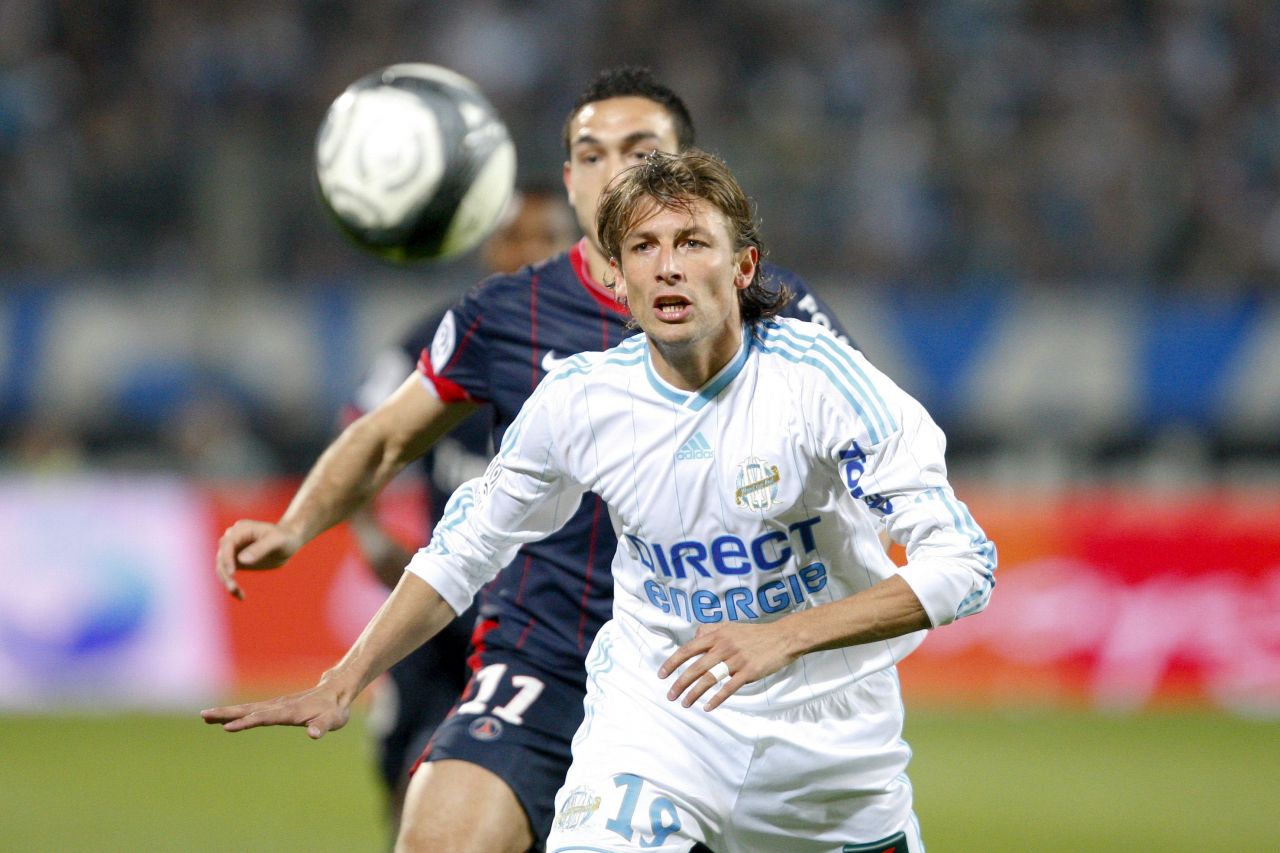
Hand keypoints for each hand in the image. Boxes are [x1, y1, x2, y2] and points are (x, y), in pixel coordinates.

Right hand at [200, 679, 350, 738]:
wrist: (336, 692)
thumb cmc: (334, 710)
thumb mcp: (333, 720)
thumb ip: (323, 727)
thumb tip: (313, 734)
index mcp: (290, 711)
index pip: (264, 717)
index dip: (247, 722)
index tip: (228, 727)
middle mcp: (279, 706)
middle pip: (249, 709)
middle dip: (227, 713)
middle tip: (204, 715)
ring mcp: (275, 706)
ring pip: (247, 708)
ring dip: (226, 713)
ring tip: (205, 717)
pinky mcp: (274, 707)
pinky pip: (251, 710)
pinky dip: (235, 713)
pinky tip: (222, 719)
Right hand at [215, 519, 303, 599]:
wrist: (289, 541)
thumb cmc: (285, 538)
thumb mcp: (277, 541)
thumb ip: (260, 548)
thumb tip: (242, 560)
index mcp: (242, 529)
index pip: (227, 544)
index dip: (227, 558)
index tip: (232, 573)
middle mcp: (234, 538)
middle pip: (221, 556)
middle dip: (225, 573)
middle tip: (234, 588)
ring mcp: (233, 550)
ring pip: (222, 567)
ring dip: (227, 581)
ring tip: (239, 595)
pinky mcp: (236, 561)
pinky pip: (228, 574)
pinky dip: (232, 585)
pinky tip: (241, 596)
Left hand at [657, 621, 797, 710]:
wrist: (783, 637)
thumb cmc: (755, 633)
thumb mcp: (731, 626)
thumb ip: (712, 630)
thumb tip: (695, 638)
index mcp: (717, 635)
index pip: (688, 649)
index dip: (673, 662)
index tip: (662, 674)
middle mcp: (723, 647)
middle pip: (695, 667)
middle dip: (680, 683)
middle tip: (670, 695)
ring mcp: (736, 660)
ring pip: (709, 679)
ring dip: (694, 693)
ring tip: (684, 704)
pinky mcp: (748, 672)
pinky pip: (729, 688)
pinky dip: (717, 699)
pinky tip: (707, 707)